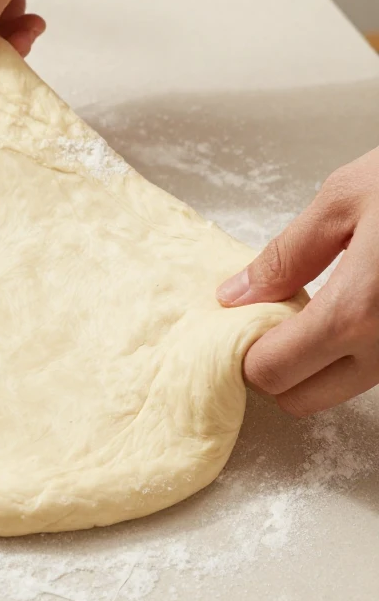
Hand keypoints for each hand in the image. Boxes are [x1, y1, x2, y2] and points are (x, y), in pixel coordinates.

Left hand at [217, 148, 378, 415]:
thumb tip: (238, 293)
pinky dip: (361, 349)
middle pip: (304, 401)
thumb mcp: (343, 198)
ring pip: (346, 388)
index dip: (246, 351)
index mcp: (357, 312)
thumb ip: (286, 255)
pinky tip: (363, 305)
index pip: (272, 372)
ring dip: (321, 360)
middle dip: (279, 368)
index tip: (243, 322)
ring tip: (323, 301)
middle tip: (277, 317)